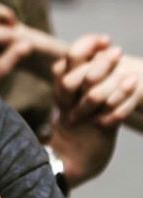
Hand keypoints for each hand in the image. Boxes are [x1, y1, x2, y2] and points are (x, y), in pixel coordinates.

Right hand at [50, 34, 126, 186]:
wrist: (75, 157)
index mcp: (62, 87)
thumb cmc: (80, 123)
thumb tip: (102, 50)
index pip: (69, 59)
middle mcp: (67, 99)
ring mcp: (81, 114)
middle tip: (117, 50)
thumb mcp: (74, 95)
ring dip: (113, 77)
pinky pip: (109, 111)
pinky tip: (135, 84)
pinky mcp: (96, 127)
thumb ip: (82, 74)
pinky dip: (123, 98)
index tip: (104, 40)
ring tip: (130, 70)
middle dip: (100, 60)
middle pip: (77, 73)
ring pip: (92, 91)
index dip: (86, 45)